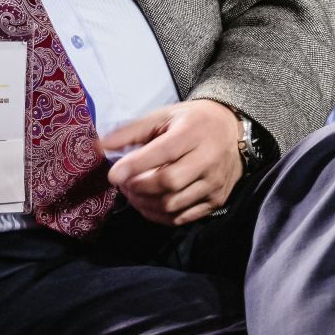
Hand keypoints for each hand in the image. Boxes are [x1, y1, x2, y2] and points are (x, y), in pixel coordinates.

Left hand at [99, 100, 244, 227]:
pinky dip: (160, 216)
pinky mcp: (217, 200)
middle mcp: (207, 160)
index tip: (112, 174)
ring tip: (132, 193)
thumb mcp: (163, 116)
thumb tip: (101, 146)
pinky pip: (184, 218)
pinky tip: (148, 204)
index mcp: (192, 133)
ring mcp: (214, 183)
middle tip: (122, 183)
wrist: (232, 130)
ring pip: (174, 204)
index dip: (135, 166)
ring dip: (145, 204)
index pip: (162, 153)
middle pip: (168, 183)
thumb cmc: (191, 121)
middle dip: (138, 187)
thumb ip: (132, 131)